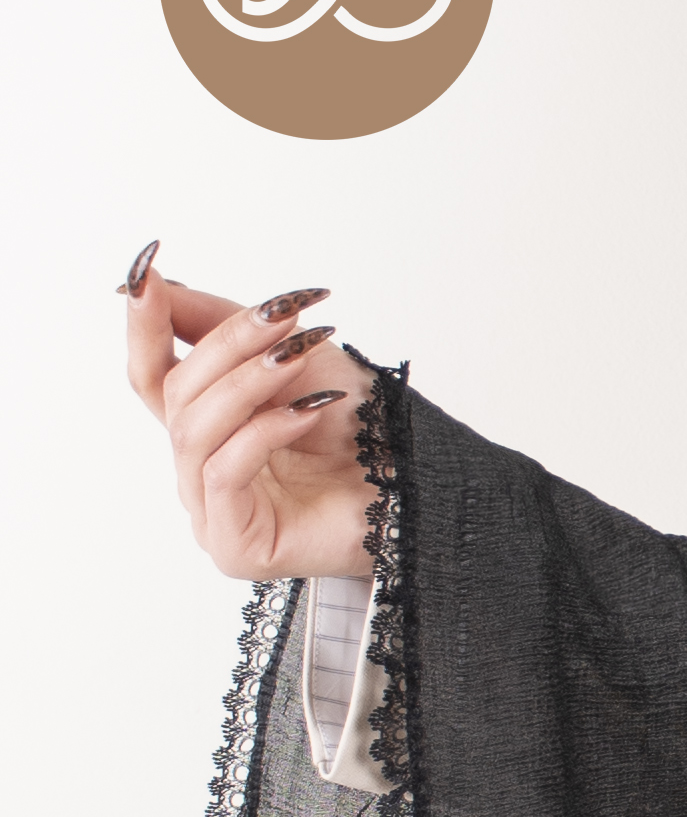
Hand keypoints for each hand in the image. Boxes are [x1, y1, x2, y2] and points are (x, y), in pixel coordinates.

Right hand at [122, 240, 377, 580]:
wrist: (415, 484)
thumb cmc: (358, 428)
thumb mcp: (288, 354)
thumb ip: (217, 323)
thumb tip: (153, 281)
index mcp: (209, 428)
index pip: (151, 374)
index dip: (142, 324)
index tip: (146, 272)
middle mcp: (202, 471)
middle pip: (176, 394)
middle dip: (227, 348)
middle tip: (282, 319)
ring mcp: (213, 512)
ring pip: (195, 431)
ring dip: (247, 384)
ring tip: (295, 357)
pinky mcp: (233, 545)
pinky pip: (224, 473)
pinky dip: (263, 432)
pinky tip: (307, 412)